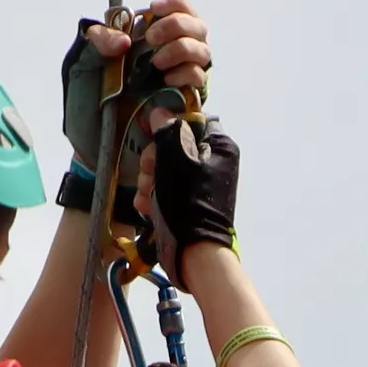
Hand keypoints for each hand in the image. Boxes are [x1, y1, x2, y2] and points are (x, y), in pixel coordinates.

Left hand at [61, 0, 212, 158]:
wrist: (92, 142)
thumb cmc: (87, 101)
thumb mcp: (82, 65)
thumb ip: (96, 41)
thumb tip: (123, 41)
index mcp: (150, 37)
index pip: (179, 8)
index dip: (174, 5)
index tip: (154, 9)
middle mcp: (171, 54)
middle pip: (198, 28)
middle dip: (178, 27)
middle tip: (151, 39)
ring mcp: (180, 78)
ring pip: (203, 53)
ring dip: (182, 50)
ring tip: (156, 64)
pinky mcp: (184, 103)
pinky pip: (198, 82)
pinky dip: (186, 75)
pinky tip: (167, 81)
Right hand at [143, 120, 239, 286]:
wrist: (194, 254)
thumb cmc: (189, 204)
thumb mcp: (176, 159)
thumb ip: (167, 131)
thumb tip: (160, 112)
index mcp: (219, 146)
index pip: (192, 120)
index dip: (169, 124)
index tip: (153, 132)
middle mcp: (211, 163)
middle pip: (172, 145)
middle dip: (154, 159)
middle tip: (151, 172)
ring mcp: (196, 185)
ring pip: (162, 169)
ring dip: (148, 181)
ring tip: (151, 196)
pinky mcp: (183, 203)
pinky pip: (161, 190)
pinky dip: (151, 198)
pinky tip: (149, 208)